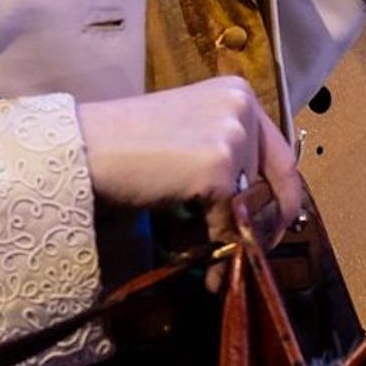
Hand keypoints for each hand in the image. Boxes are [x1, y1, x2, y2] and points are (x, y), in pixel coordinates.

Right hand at [76, 74, 307, 251]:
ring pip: (253, 205)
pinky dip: (221, 251)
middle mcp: (242, 107)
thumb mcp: (190, 135)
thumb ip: (227, 155)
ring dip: (240, 243)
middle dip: (263, 225)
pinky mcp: (218, 167)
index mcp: (238, 93)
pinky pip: (230, 222)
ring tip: (221, 269)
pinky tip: (208, 272)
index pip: (280, 154)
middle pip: (275, 181)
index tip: (273, 226)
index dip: (282, 197)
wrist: (83, 150)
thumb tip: (255, 206)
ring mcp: (232, 135)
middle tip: (252, 254)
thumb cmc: (125, 145)